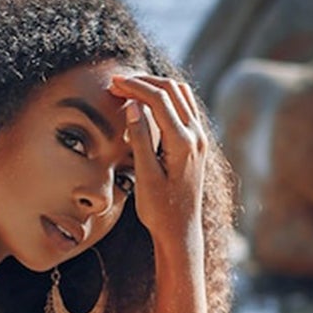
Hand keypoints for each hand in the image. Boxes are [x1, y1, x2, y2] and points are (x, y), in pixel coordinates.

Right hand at [106, 73, 207, 248]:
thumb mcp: (145, 177)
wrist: (180, 231)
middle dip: (144, 82)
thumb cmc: (160, 210)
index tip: (113, 83)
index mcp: (183, 143)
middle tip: (117, 84)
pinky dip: (165, 98)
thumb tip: (134, 105)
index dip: (135, 87)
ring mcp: (200, 138)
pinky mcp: (197, 143)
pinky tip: (146, 104)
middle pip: (172, 90)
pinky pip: (184, 107)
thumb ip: (141, 139)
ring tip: (130, 89)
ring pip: (181, 94)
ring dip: (156, 87)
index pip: (159, 99)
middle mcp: (196, 136)